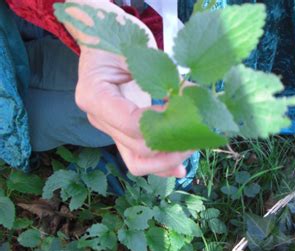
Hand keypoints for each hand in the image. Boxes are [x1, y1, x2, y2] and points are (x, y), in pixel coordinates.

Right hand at [63, 0, 192, 176]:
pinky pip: (137, 156)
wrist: (101, 38)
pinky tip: (179, 166)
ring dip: (167, 161)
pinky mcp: (120, 131)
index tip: (186, 114)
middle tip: (197, 135)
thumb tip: (195, 98)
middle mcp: (97, 117)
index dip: (163, 124)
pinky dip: (160, 163)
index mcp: (94, 95)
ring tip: (191, 150)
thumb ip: (163, 78)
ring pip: (136, 161)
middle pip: (136, 149)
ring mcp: (108, 127)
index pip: (131, 123)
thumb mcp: (140, 51)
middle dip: (172, 146)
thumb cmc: (119, 37)